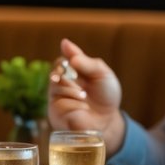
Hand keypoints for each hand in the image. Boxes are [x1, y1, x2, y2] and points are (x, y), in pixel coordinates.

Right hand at [48, 38, 124, 152]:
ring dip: (71, 89)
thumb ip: (86, 61)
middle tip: (77, 79)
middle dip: (66, 74)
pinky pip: (58, 103)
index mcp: (72, 71)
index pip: (62, 60)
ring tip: (84, 96)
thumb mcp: (102, 74)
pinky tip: (82, 107)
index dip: (66, 58)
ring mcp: (57, 98)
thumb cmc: (106, 96)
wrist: (109, 120)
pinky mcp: (56, 113)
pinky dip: (72, 103)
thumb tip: (64, 44)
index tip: (73, 61)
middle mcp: (62, 82)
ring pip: (55, 86)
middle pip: (55, 70)